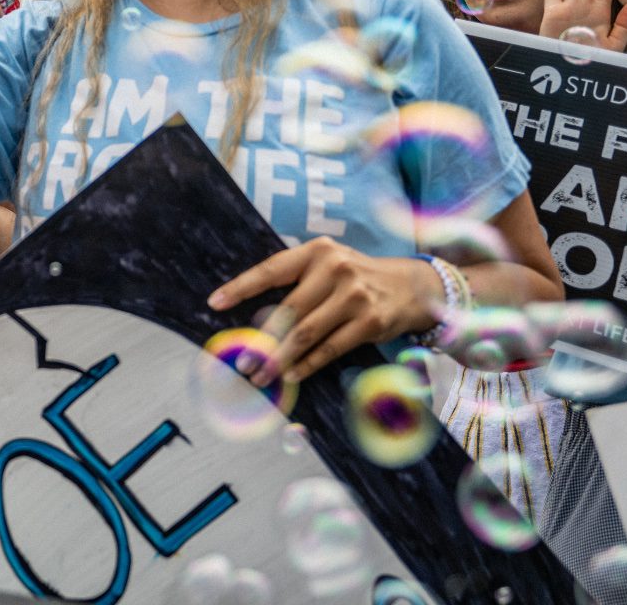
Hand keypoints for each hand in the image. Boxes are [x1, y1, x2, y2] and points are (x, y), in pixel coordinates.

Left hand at [209, 238, 438, 382]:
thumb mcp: (326, 263)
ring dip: (280, 358)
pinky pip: (330, 349)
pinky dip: (308, 364)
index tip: (214, 302)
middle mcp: (336, 270)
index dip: (241, 287)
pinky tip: (291, 374)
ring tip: (260, 374)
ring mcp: (355, 297)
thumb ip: (295, 280)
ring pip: (306, 334)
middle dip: (261, 339)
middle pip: (288, 310)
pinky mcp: (370, 323)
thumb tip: (252, 313)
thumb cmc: (354, 276)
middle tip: (241, 360)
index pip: (271, 270)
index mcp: (316, 251)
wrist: (411, 285)